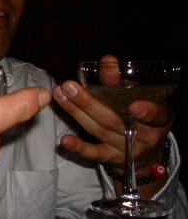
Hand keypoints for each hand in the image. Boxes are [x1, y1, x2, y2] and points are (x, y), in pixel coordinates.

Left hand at [54, 55, 173, 194]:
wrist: (144, 152)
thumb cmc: (141, 116)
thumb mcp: (139, 98)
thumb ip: (121, 82)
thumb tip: (107, 60)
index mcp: (159, 119)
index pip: (158, 116)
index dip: (148, 112)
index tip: (134, 104)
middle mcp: (145, 136)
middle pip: (115, 120)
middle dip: (89, 103)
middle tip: (69, 86)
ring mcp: (127, 148)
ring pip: (99, 131)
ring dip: (76, 113)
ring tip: (60, 95)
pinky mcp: (111, 158)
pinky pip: (95, 154)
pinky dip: (79, 148)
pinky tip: (64, 140)